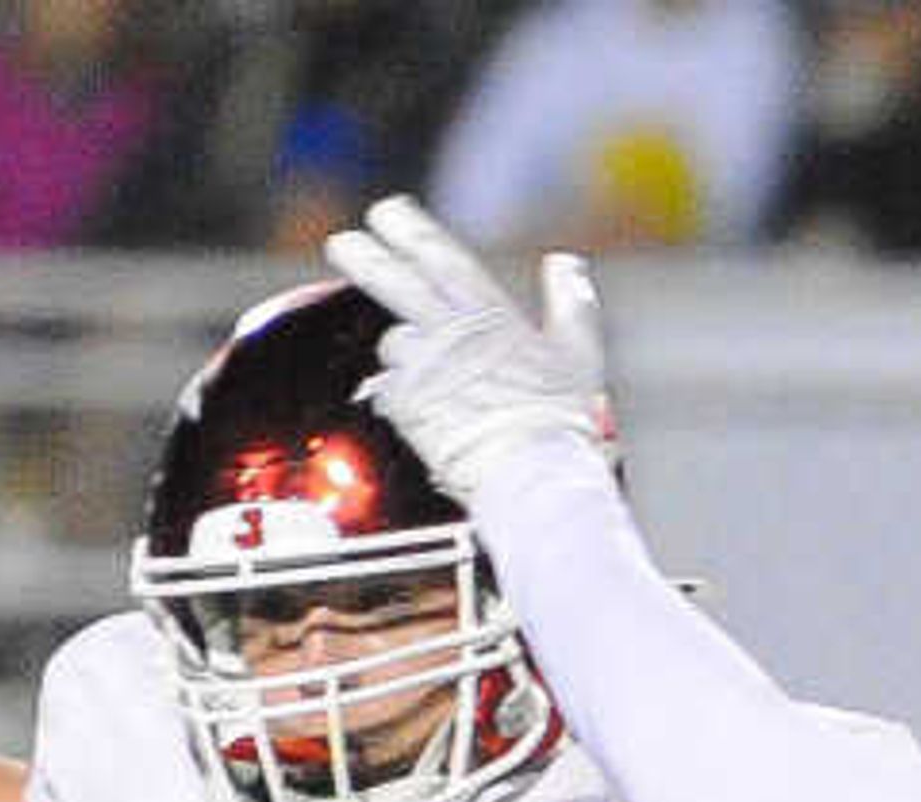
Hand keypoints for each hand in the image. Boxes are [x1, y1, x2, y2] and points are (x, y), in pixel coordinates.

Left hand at [323, 195, 615, 505]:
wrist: (533, 472)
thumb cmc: (562, 421)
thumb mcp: (579, 353)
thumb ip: (571, 303)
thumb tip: (566, 263)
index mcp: (490, 313)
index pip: (440, 257)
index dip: (409, 230)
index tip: (386, 212)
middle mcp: (449, 331)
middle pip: (393, 282)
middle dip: (364, 256)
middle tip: (340, 242)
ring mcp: (423, 366)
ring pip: (394, 345)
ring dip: (406, 357)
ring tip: (437, 389)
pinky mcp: (404, 404)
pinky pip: (388, 392)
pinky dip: (402, 401)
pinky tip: (426, 419)